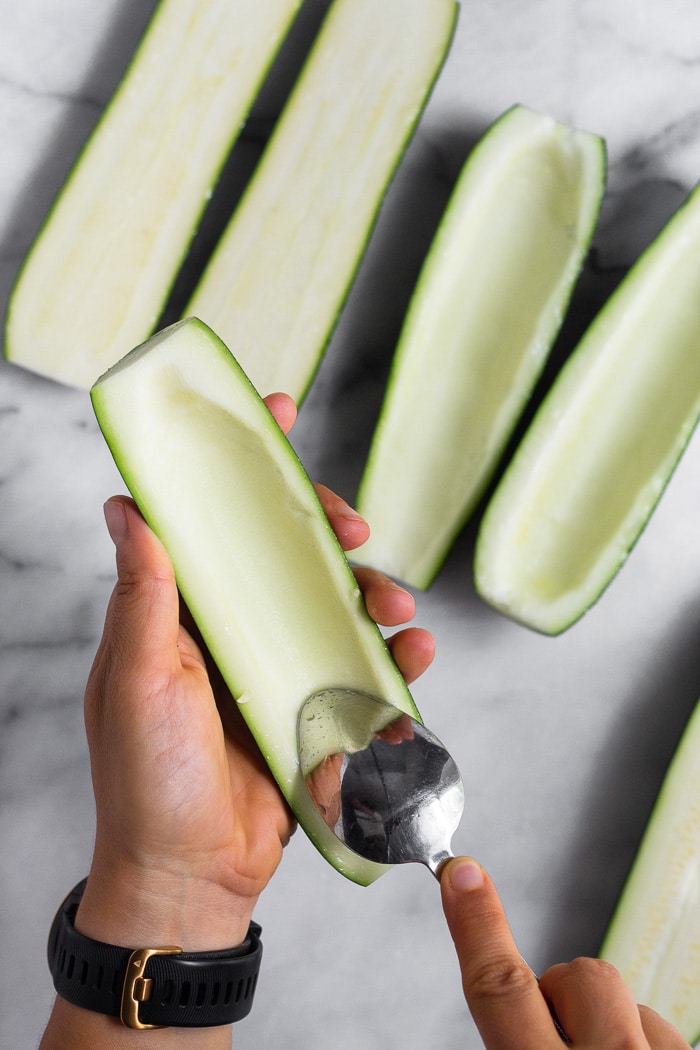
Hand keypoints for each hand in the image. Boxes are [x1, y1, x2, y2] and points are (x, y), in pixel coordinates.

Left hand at [75, 393, 434, 955]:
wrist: (188, 876)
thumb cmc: (146, 778)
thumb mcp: (137, 676)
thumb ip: (143, 592)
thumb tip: (126, 503)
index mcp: (185, 609)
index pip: (216, 519)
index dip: (247, 464)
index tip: (281, 413)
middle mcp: (233, 628)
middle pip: (291, 554)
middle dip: (332, 534)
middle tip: (359, 535)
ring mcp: (277, 667)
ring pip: (337, 608)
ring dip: (376, 597)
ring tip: (402, 616)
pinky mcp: (313, 709)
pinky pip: (362, 671)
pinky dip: (393, 665)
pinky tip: (411, 667)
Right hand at [440, 857, 689, 1048]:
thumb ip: (508, 1041)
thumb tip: (507, 1009)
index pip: (499, 987)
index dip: (477, 924)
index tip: (461, 873)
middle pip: (574, 978)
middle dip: (560, 998)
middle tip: (552, 1044)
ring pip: (630, 1003)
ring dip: (612, 1031)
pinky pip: (671, 1035)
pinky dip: (648, 1048)